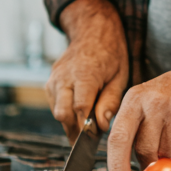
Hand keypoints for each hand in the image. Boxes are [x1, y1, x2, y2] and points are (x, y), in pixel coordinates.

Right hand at [47, 0, 127, 143]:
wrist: (93, 31)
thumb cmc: (110, 53)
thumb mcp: (120, 75)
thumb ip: (111, 101)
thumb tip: (101, 125)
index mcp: (84, 74)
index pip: (80, 108)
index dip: (86, 126)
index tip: (94, 138)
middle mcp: (64, 77)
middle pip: (62, 114)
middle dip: (74, 129)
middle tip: (89, 138)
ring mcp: (54, 79)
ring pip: (56, 111)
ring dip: (69, 122)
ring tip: (86, 125)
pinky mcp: (50, 82)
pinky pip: (54, 104)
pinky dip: (65, 112)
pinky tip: (79, 112)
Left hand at [107, 56, 170, 170]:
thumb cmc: (167, 95)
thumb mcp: (141, 101)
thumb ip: (130, 132)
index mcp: (135, 99)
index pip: (119, 140)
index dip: (117, 169)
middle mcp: (156, 105)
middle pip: (145, 152)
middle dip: (149, 162)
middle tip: (154, 155)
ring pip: (166, 155)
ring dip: (168, 154)